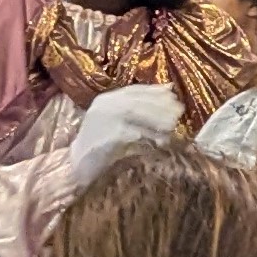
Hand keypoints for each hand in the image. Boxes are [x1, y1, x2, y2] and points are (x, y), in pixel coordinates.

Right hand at [66, 82, 182, 189]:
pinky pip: (129, 133)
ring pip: (133, 112)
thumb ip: (141, 108)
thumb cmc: (103, 146)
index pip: (134, 90)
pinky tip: (160, 142)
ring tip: (172, 126)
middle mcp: (103, 106)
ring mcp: (101, 120)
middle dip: (159, 104)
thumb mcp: (121, 123)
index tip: (174, 95)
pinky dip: (147, 136)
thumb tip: (169, 89)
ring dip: (156, 118)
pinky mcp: (104, 137)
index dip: (155, 91)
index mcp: (106, 100)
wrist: (77, 166)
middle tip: (179, 111)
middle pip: (136, 100)